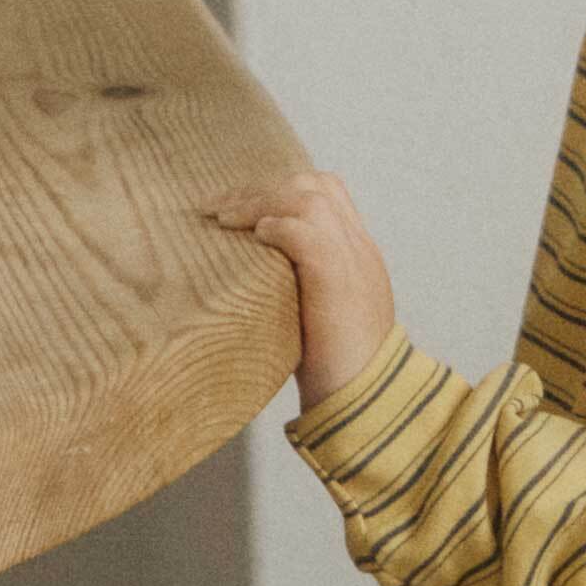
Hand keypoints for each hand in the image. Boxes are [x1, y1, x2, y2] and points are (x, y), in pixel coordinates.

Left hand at [218, 167, 397, 409]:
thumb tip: (255, 277)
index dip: (283, 190)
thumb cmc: (338, 368)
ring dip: (260, 202)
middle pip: (316, 186)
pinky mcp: (336, 277)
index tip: (242, 206)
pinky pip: (304, 230)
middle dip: (263, 189)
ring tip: (224, 218)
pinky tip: (252, 236)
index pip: (329, 194)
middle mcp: (359, 249)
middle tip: (219, 206)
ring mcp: (352, 260)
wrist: (365, 399)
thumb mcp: (323, 315)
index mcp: (359, 255)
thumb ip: (303, 286)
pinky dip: (275, 226)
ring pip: (309, 198)